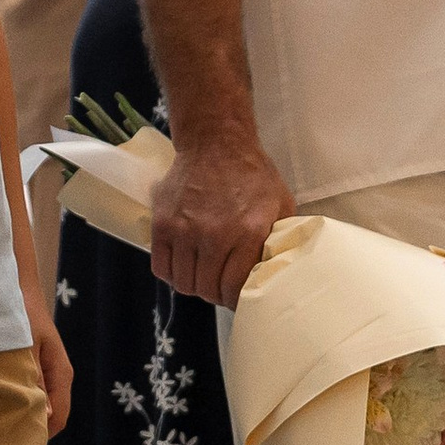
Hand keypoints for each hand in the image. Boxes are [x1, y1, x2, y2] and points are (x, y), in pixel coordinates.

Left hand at [28, 298, 73, 438]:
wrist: (16, 287)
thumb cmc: (20, 314)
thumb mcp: (24, 347)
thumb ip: (32, 377)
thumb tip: (45, 413)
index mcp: (60, 373)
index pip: (59, 417)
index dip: (42, 435)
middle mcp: (58, 376)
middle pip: (51, 415)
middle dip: (31, 428)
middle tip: (2, 439)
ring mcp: (47, 372)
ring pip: (41, 405)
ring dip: (23, 414)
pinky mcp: (35, 367)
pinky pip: (32, 393)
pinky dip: (19, 401)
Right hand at [150, 132, 293, 309]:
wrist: (216, 143)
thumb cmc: (251, 174)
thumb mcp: (281, 204)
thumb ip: (281, 239)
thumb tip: (284, 272)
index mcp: (248, 232)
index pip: (234, 288)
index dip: (235, 300)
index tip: (237, 298)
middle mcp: (215, 234)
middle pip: (207, 289)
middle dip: (215, 294)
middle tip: (220, 286)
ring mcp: (185, 229)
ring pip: (183, 282)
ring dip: (193, 284)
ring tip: (202, 274)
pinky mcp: (162, 224)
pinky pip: (161, 267)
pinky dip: (171, 273)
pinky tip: (183, 265)